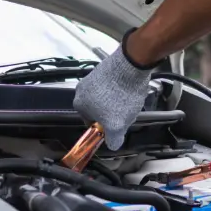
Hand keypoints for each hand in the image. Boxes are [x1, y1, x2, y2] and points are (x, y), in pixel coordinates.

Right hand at [73, 31, 157, 150]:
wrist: (131, 65)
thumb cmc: (121, 97)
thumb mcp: (117, 126)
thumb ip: (113, 140)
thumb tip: (113, 145)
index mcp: (79, 105)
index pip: (91, 123)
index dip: (105, 127)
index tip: (116, 126)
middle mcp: (81, 89)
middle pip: (99, 110)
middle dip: (112, 113)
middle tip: (125, 113)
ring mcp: (92, 77)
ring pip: (106, 98)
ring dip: (117, 101)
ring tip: (129, 100)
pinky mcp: (104, 68)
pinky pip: (111, 85)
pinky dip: (119, 90)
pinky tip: (129, 90)